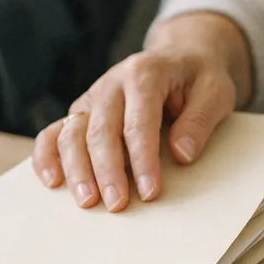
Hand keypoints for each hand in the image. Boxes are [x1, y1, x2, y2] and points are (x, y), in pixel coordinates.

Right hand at [32, 13, 252, 211]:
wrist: (182, 58)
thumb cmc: (200, 79)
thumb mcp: (216, 92)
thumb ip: (200, 120)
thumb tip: (181, 154)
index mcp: (145, 73)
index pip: (139, 122)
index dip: (143, 160)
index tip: (150, 192)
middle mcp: (112, 83)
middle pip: (101, 130)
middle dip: (108, 171)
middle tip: (117, 205)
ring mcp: (93, 97)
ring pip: (72, 133)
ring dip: (77, 169)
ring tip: (88, 202)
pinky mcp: (82, 111)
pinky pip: (54, 132)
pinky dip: (47, 156)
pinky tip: (52, 181)